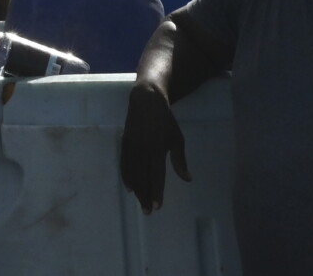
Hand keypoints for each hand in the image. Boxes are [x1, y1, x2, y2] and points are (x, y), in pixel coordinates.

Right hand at [118, 81, 189, 213]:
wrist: (146, 101)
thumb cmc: (165, 121)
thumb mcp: (177, 139)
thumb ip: (180, 160)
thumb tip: (188, 179)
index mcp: (157, 148)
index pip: (156, 175)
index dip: (157, 191)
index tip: (158, 205)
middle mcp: (143, 149)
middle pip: (143, 177)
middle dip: (145, 195)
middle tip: (148, 211)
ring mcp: (132, 146)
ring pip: (132, 173)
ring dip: (136, 189)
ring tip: (140, 202)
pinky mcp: (125, 143)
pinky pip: (124, 164)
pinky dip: (126, 177)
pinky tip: (129, 187)